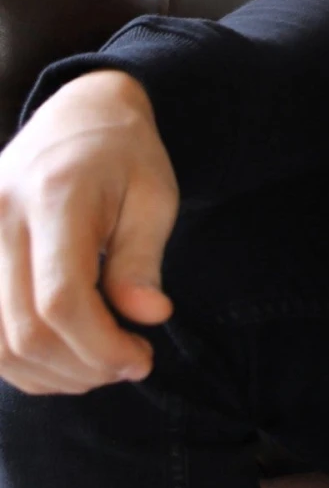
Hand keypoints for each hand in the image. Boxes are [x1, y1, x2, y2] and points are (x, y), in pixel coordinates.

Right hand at [0, 71, 177, 393]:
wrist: (77, 114)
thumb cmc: (125, 156)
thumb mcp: (154, 196)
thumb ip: (142, 258)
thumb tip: (148, 316)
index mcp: (54, 197)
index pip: (62, 300)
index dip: (101, 346)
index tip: (141, 358)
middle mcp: (0, 218)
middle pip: (25, 330)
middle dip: (83, 366)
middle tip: (129, 364)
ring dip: (49, 373)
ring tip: (98, 363)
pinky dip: (19, 362)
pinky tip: (62, 356)